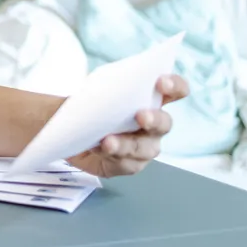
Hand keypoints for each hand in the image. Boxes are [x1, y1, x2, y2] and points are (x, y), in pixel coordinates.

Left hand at [68, 74, 189, 177]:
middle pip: (165, 122)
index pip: (175, 90)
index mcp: (150, 98)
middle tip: (141, 116)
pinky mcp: (129, 164)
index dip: (174, 85)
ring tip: (108, 142)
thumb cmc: (87, 107)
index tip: (162, 82)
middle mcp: (154, 124)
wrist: (72, 134)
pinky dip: (112, 156)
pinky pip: (126, 163)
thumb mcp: (88, 92)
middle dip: (154, 119)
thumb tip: (88, 94)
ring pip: (144, 148)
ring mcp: (145, 146)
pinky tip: (97, 149)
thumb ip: (96, 89)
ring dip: (126, 144)